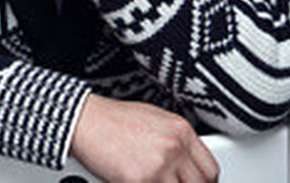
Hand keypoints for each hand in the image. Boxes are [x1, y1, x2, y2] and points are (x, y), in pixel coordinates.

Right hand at [71, 94, 218, 181]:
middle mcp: (174, 147)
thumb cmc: (114, 120)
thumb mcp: (154, 120)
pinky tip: (135, 180)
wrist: (86, 120)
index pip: (210, 170)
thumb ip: (176, 143)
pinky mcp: (141, 181)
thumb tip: (187, 167)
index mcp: (181, 130)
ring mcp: (159, 166)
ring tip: (150, 179)